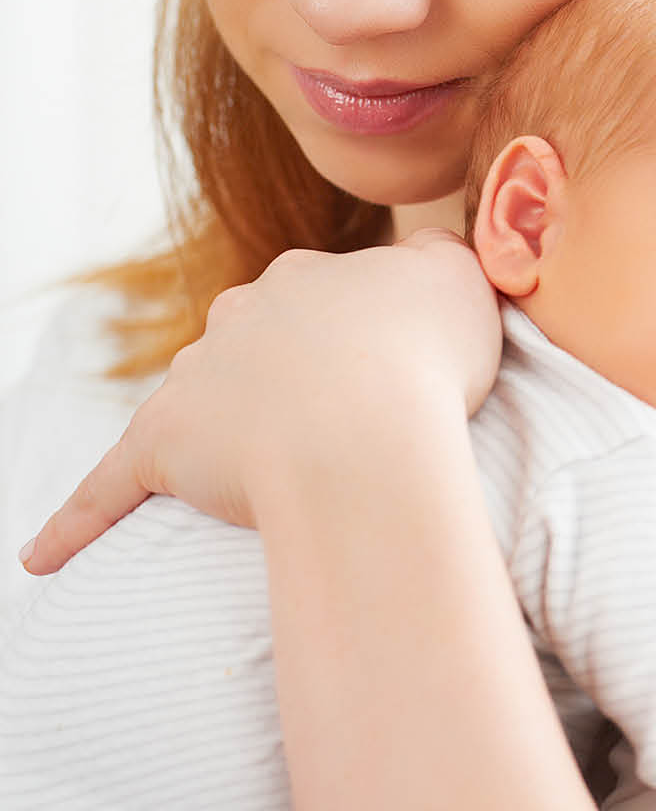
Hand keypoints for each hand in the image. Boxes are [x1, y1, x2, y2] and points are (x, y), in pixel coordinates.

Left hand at [19, 228, 501, 574]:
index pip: (325, 302)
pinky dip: (77, 522)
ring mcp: (196, 378)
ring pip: (199, 403)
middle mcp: (241, 315)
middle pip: (257, 345)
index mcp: (306, 277)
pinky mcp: (160, 447)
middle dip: (288, 377)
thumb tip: (422, 255)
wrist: (368, 433)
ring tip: (267, 477)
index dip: (364, 343)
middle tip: (345, 425)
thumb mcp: (459, 281)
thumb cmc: (425, 360)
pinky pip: (110, 488)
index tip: (394, 380)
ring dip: (221, 431)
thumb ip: (437, 256)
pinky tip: (41, 556)